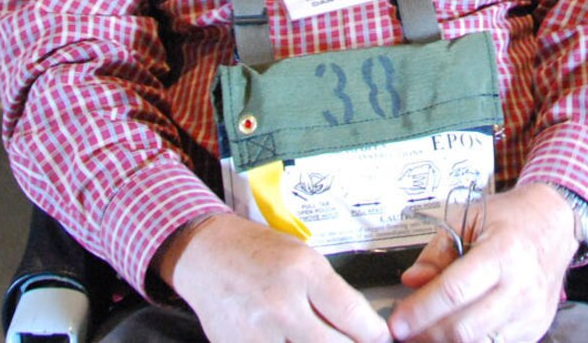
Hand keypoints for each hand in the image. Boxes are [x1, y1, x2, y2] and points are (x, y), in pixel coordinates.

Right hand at [160, 213, 388, 342]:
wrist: (205, 255)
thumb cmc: (258, 252)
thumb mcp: (304, 257)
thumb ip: (332, 293)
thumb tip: (363, 328)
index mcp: (303, 272)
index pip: (354, 316)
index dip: (375, 335)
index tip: (382, 340)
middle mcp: (281, 305)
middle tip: (354, 342)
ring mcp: (257, 333)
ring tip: (322, 339)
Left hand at [389, 182, 576, 342]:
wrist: (556, 223)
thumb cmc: (511, 218)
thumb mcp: (469, 218)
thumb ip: (437, 252)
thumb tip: (411, 281)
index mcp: (502, 252)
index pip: (454, 291)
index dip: (421, 310)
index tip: (397, 322)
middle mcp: (521, 286)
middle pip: (465, 328)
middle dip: (427, 334)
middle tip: (406, 331)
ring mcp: (531, 312)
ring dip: (446, 342)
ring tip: (426, 332)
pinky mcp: (535, 328)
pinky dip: (472, 342)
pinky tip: (454, 331)